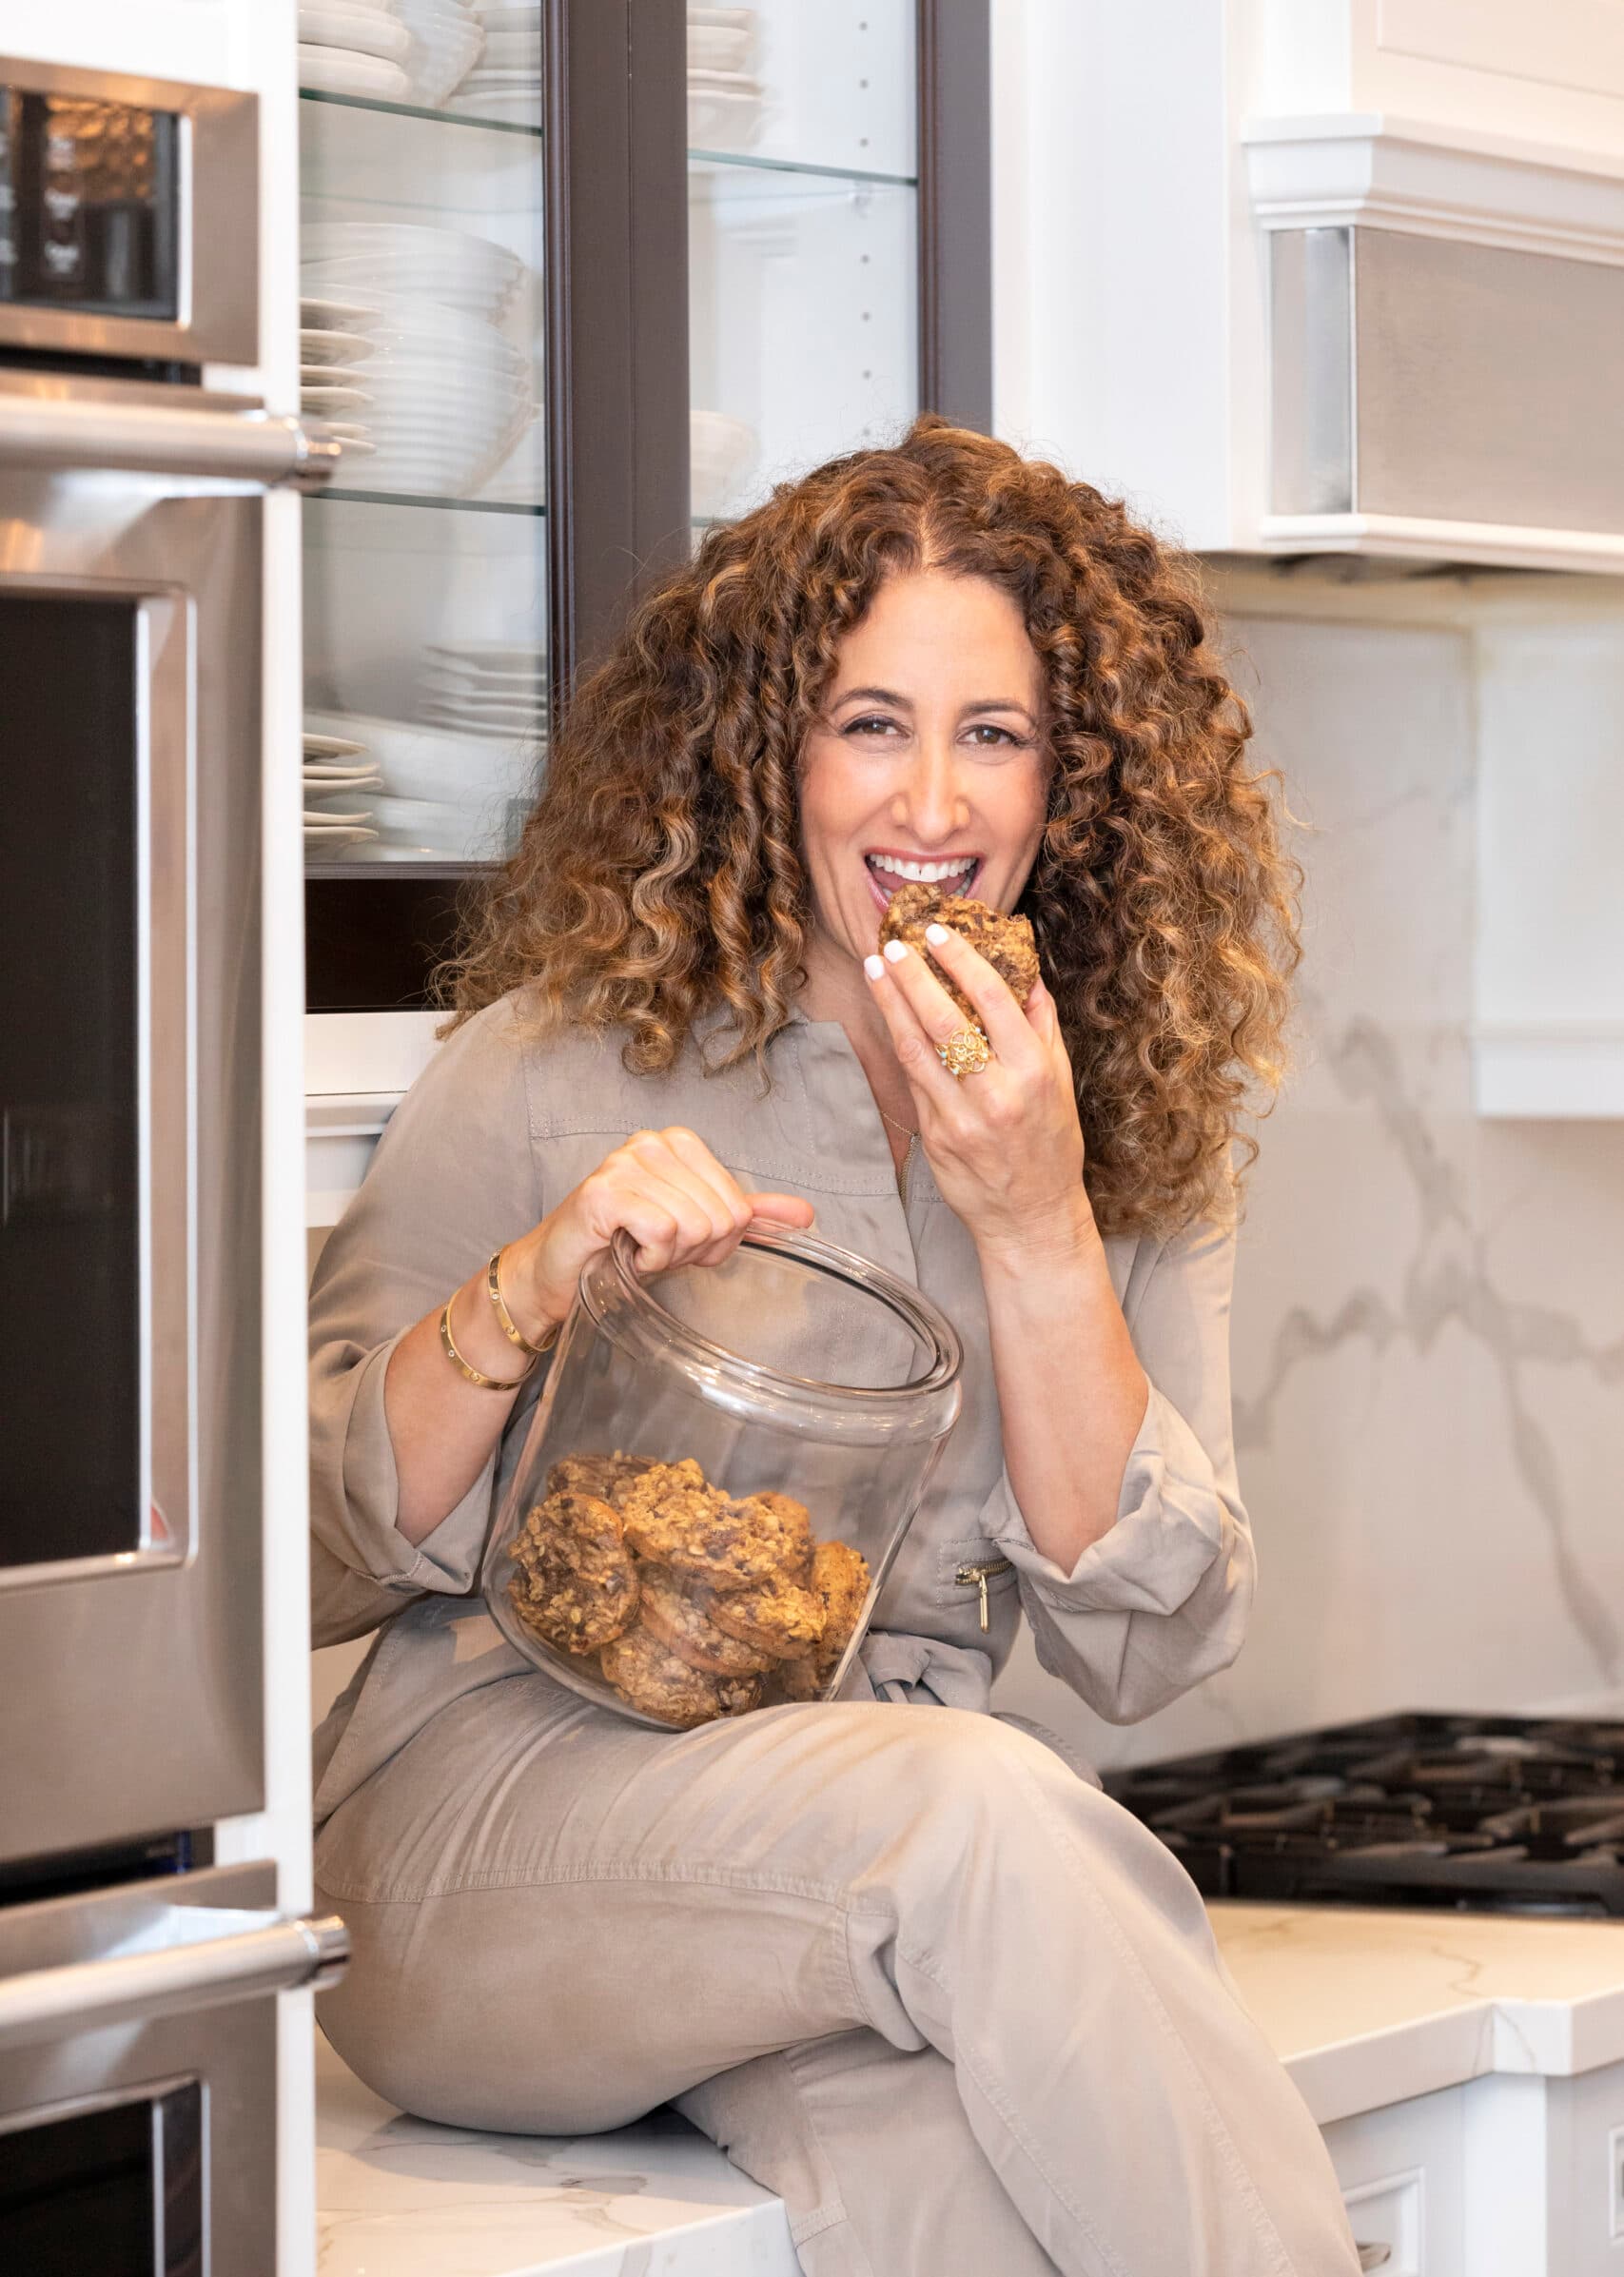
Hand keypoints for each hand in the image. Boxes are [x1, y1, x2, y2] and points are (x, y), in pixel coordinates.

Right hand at [504, 1126, 815, 1336]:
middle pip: (719, 1218)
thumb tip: (805, 1213)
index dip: (717, 1241)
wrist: (559, 1271)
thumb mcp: (694, 1228)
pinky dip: (648, 1259)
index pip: (738, 1206)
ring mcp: (625, 1163)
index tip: (680, 1243)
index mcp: (681, 1143)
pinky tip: (626, 1253)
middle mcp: (653, 1142)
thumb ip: (745, 1215)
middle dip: (694, 1251)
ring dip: (668, 1257)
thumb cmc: (624, 1244)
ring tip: (639, 1250)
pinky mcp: (602, 1192)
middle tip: (656, 1250)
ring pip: (692, 1227)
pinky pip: (661, 1233)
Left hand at [865, 926, 1090, 1257]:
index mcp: (1033, 1072)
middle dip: (913, 976)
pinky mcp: (935, 1138)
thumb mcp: (1061, 1081)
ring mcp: (961, 1118)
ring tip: (876, 969)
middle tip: (893, 944)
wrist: (1031, 1217)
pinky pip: (913, 1081)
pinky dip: (899, 1043)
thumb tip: (1025, 969)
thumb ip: (1042, 1025)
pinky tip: (888, 1016)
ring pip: (916, 1049)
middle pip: (945, 1020)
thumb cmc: (1050, 1145)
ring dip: (892, 1005)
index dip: (961, 960)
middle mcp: (997, 1093)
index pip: (993, 999)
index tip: (938, 933)